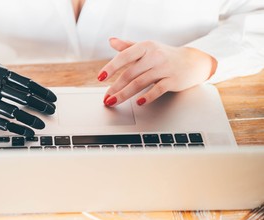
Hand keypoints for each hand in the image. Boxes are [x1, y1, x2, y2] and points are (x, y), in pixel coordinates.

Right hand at [0, 26, 56, 136]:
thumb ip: (7, 76)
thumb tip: (27, 87)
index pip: (27, 84)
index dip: (42, 92)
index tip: (53, 99)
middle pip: (24, 98)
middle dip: (40, 106)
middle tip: (51, 112)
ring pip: (15, 112)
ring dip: (31, 120)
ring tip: (41, 125)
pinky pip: (2, 122)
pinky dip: (17, 128)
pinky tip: (27, 132)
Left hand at [98, 38, 216, 105]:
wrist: (193, 61)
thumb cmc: (165, 55)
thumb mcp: (147, 48)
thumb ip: (128, 46)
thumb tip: (111, 41)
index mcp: (145, 46)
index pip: (124, 57)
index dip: (111, 67)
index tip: (100, 77)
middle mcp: (154, 56)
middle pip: (130, 73)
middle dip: (115, 87)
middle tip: (106, 98)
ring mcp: (164, 68)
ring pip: (140, 83)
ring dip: (124, 94)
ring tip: (114, 101)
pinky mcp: (173, 80)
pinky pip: (157, 89)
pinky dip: (147, 97)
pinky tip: (138, 103)